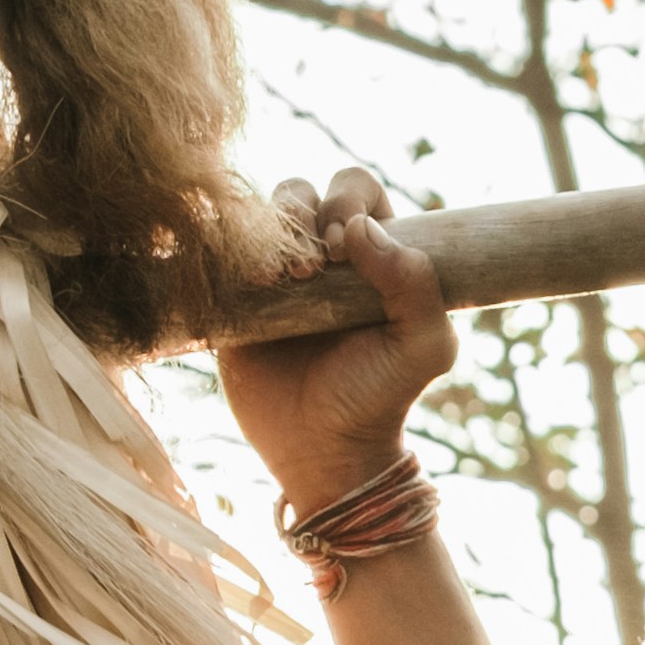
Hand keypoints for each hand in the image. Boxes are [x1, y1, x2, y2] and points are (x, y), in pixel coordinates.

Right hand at [214, 166, 457, 520]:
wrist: (324, 453)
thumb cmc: (382, 398)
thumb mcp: (423, 346)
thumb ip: (416, 285)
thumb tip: (361, 227)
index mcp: (374, 254)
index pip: (357, 191)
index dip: (348, 203)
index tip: (345, 249)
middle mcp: (322, 256)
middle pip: (303, 191)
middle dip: (304, 214)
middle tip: (312, 268)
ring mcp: (276, 276)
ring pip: (261, 215)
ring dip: (269, 231)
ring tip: (276, 279)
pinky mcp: (234, 301)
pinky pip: (221, 251)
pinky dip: (228, 251)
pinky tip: (247, 284)